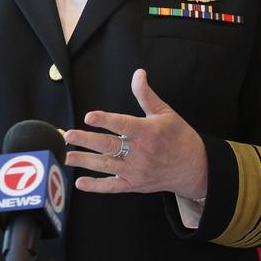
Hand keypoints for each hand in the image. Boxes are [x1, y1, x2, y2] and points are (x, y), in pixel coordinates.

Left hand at [65, 69, 208, 199]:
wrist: (194, 167)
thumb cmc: (179, 137)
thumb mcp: (165, 112)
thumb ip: (146, 95)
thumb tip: (138, 73)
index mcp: (148, 132)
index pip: (123, 124)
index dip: (106, 120)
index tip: (89, 116)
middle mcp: (141, 152)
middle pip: (109, 146)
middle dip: (87, 141)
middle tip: (69, 136)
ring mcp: (137, 171)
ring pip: (106, 166)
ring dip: (85, 161)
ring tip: (67, 156)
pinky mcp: (135, 185)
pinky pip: (112, 187)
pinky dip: (96, 186)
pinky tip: (80, 182)